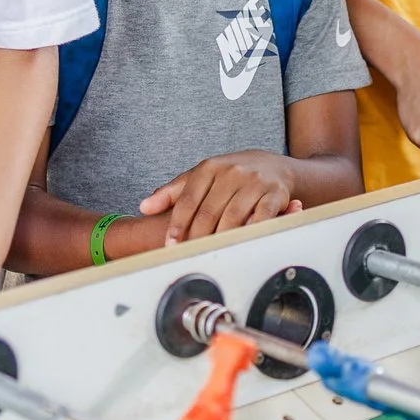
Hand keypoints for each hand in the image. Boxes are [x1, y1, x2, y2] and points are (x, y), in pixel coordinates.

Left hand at [141, 152, 305, 244]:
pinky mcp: (274, 193)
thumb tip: (145, 207)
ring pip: (232, 217)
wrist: (273, 165)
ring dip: (220, 239)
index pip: (188, 199)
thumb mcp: (201, 178)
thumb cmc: (232, 175)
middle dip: (197, 237)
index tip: (171, 244)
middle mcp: (231, 172)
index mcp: (209, 167)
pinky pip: (260, 218)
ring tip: (210, 253)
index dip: (177, 224)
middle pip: (209, 212)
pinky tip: (240, 242)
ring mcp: (254, 182)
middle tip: (189, 254)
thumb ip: (172, 193)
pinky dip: (249, 232)